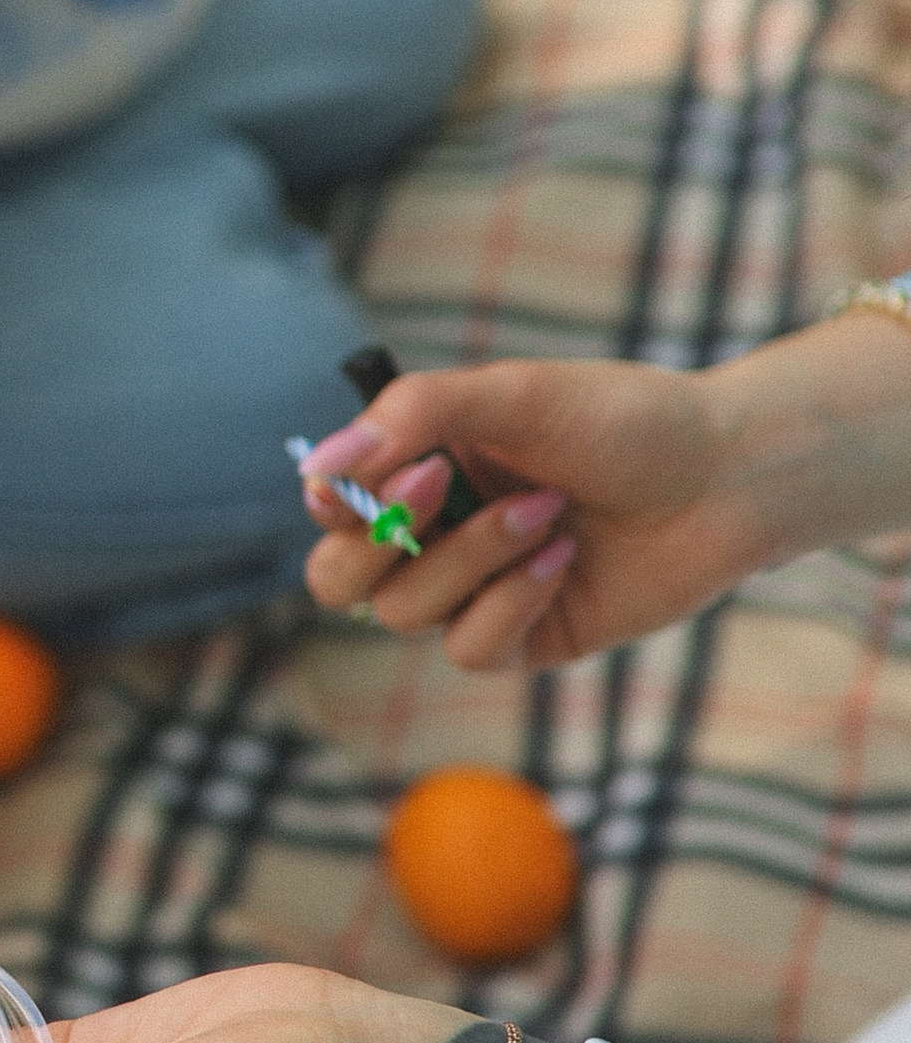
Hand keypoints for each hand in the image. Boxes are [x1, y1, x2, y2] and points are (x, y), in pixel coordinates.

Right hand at [297, 355, 754, 667]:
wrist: (725, 474)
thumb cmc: (622, 420)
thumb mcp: (511, 394)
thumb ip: (411, 415)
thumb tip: (317, 465)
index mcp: (422, 470)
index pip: (331, 510)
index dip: (333, 504)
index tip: (363, 474)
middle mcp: (438, 535)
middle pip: (339, 580)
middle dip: (378, 539)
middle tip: (436, 485)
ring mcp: (478, 593)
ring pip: (407, 612)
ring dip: (470, 556)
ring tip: (547, 510)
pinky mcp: (524, 640)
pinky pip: (469, 648)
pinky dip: (508, 603)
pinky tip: (561, 559)